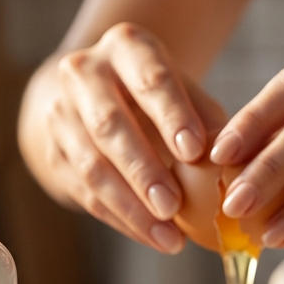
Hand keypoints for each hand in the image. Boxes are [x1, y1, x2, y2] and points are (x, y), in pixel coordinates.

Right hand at [19, 22, 225, 252]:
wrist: (92, 95)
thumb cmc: (154, 95)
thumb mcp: (184, 91)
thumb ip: (206, 121)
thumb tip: (229, 163)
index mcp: (125, 47)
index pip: (148, 78)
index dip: (171, 115)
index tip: (194, 150)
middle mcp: (84, 74)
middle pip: (109, 125)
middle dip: (143, 170)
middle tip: (172, 205)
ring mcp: (61, 115)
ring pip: (93, 167)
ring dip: (131, 206)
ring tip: (168, 236)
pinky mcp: (54, 154)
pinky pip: (86, 193)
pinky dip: (122, 219)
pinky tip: (151, 236)